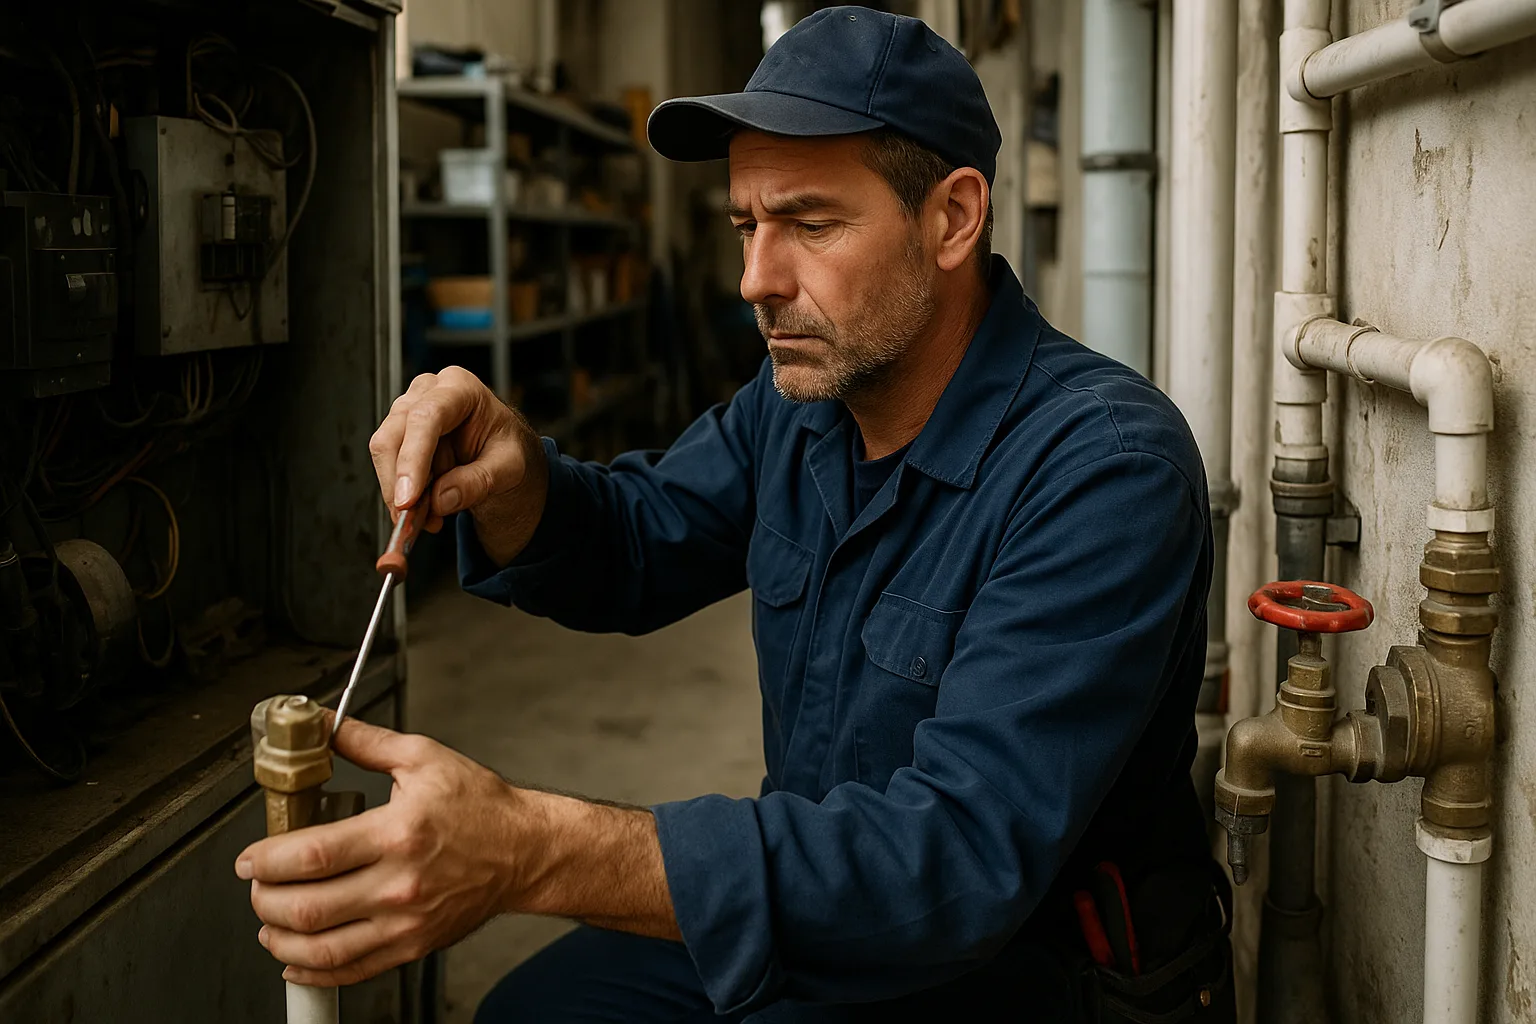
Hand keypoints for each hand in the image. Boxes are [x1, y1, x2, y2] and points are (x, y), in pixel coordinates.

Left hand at [236, 718, 525, 985]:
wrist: (525, 851)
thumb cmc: (481, 806)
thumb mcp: (424, 759)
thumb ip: (365, 742)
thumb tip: (320, 725)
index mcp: (398, 832)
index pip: (313, 855)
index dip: (267, 860)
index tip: (250, 856)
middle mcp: (400, 884)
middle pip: (307, 908)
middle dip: (264, 899)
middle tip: (257, 883)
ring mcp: (406, 922)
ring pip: (322, 949)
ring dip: (279, 939)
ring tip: (268, 920)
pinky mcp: (413, 946)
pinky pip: (351, 971)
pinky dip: (311, 972)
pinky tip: (294, 957)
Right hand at [368, 366, 547, 564]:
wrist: (501, 454)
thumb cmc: (507, 449)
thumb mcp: (510, 468)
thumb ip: (478, 482)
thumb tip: (441, 500)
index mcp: (461, 388)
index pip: (426, 417)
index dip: (412, 459)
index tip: (408, 498)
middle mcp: (428, 392)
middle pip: (395, 434)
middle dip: (400, 482)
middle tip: (412, 519)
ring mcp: (407, 411)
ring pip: (385, 453)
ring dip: (402, 492)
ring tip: (432, 518)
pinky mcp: (398, 435)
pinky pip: (388, 467)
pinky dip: (402, 494)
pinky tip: (427, 509)